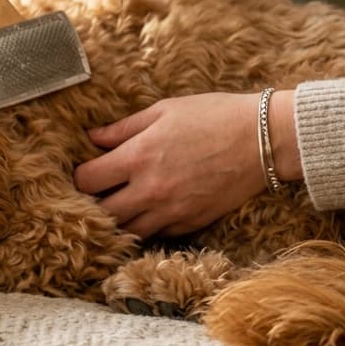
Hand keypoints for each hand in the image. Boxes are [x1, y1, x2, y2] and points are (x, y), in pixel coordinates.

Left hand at [73, 91, 300, 238]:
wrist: (263, 140)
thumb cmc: (214, 116)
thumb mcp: (164, 111)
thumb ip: (123, 128)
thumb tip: (92, 138)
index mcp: (138, 157)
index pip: (87, 180)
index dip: (81, 176)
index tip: (86, 170)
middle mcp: (150, 190)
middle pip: (102, 213)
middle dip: (95, 203)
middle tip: (99, 192)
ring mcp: (171, 211)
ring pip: (128, 231)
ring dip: (119, 220)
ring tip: (121, 205)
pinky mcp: (192, 223)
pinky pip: (157, 234)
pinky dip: (148, 226)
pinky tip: (150, 211)